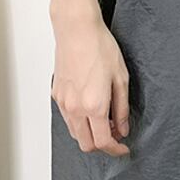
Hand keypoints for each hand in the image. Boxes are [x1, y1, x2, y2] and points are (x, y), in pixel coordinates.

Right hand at [49, 0, 130, 156]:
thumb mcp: (120, 77)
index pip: (103, 142)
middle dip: (102, 146)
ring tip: (105, 121)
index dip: (115, 150)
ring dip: (89, 134)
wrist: (77, 30)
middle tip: (115, 136)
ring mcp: (63, 103)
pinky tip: (91, 109)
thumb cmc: (100, 47)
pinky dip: (79, 122)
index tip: (123, 148)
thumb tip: (122, 128)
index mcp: (94, 106)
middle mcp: (75, 108)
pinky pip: (67, 118)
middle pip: (86, 144)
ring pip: (75, 133)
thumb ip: (122, 107)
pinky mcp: (56, 95)